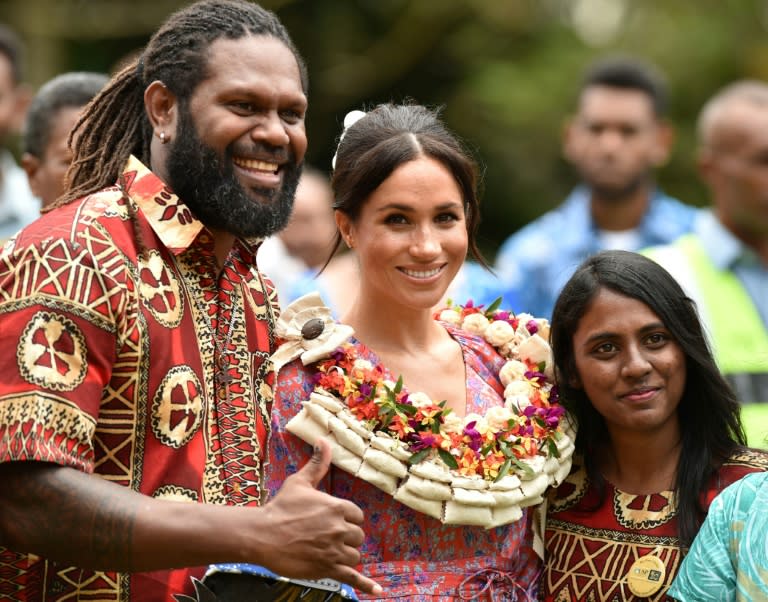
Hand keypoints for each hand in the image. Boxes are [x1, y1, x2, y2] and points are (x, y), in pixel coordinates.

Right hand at [261, 438, 381, 595]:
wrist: (262, 535)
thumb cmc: (281, 507)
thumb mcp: (300, 482)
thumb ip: (317, 463)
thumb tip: (324, 441)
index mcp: (337, 507)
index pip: (357, 516)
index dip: (347, 519)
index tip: (333, 521)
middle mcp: (340, 529)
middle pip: (357, 536)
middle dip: (346, 537)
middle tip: (327, 537)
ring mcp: (335, 550)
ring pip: (354, 555)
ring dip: (345, 555)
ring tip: (329, 553)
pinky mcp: (327, 569)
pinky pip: (352, 577)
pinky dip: (365, 584)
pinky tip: (376, 590)